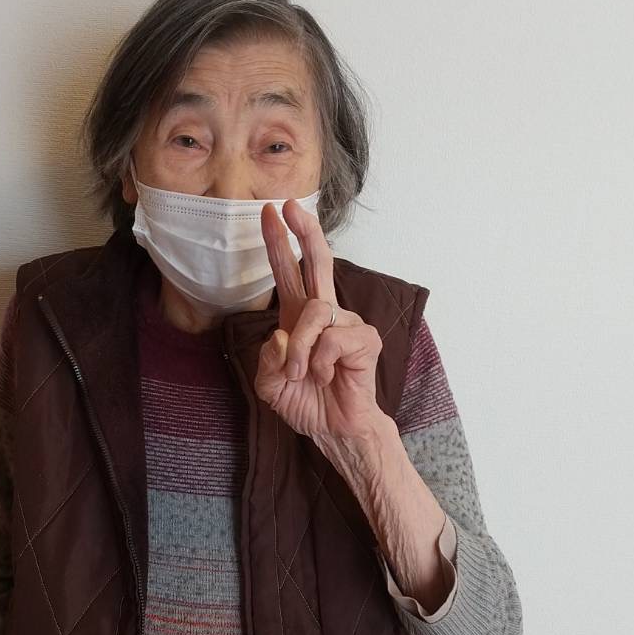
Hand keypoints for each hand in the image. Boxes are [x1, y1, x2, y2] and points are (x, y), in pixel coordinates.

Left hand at [253, 198, 386, 443]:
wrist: (333, 429)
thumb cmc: (306, 402)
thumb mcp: (270, 384)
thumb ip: (268, 359)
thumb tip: (284, 334)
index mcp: (298, 318)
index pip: (287, 273)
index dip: (277, 243)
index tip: (269, 212)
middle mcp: (323, 313)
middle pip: (318, 262)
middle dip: (303, 231)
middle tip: (289, 206)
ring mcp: (346, 324)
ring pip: (315, 314)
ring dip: (301, 349)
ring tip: (303, 373)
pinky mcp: (365, 340)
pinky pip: (334, 338)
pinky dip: (322, 361)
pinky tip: (328, 376)